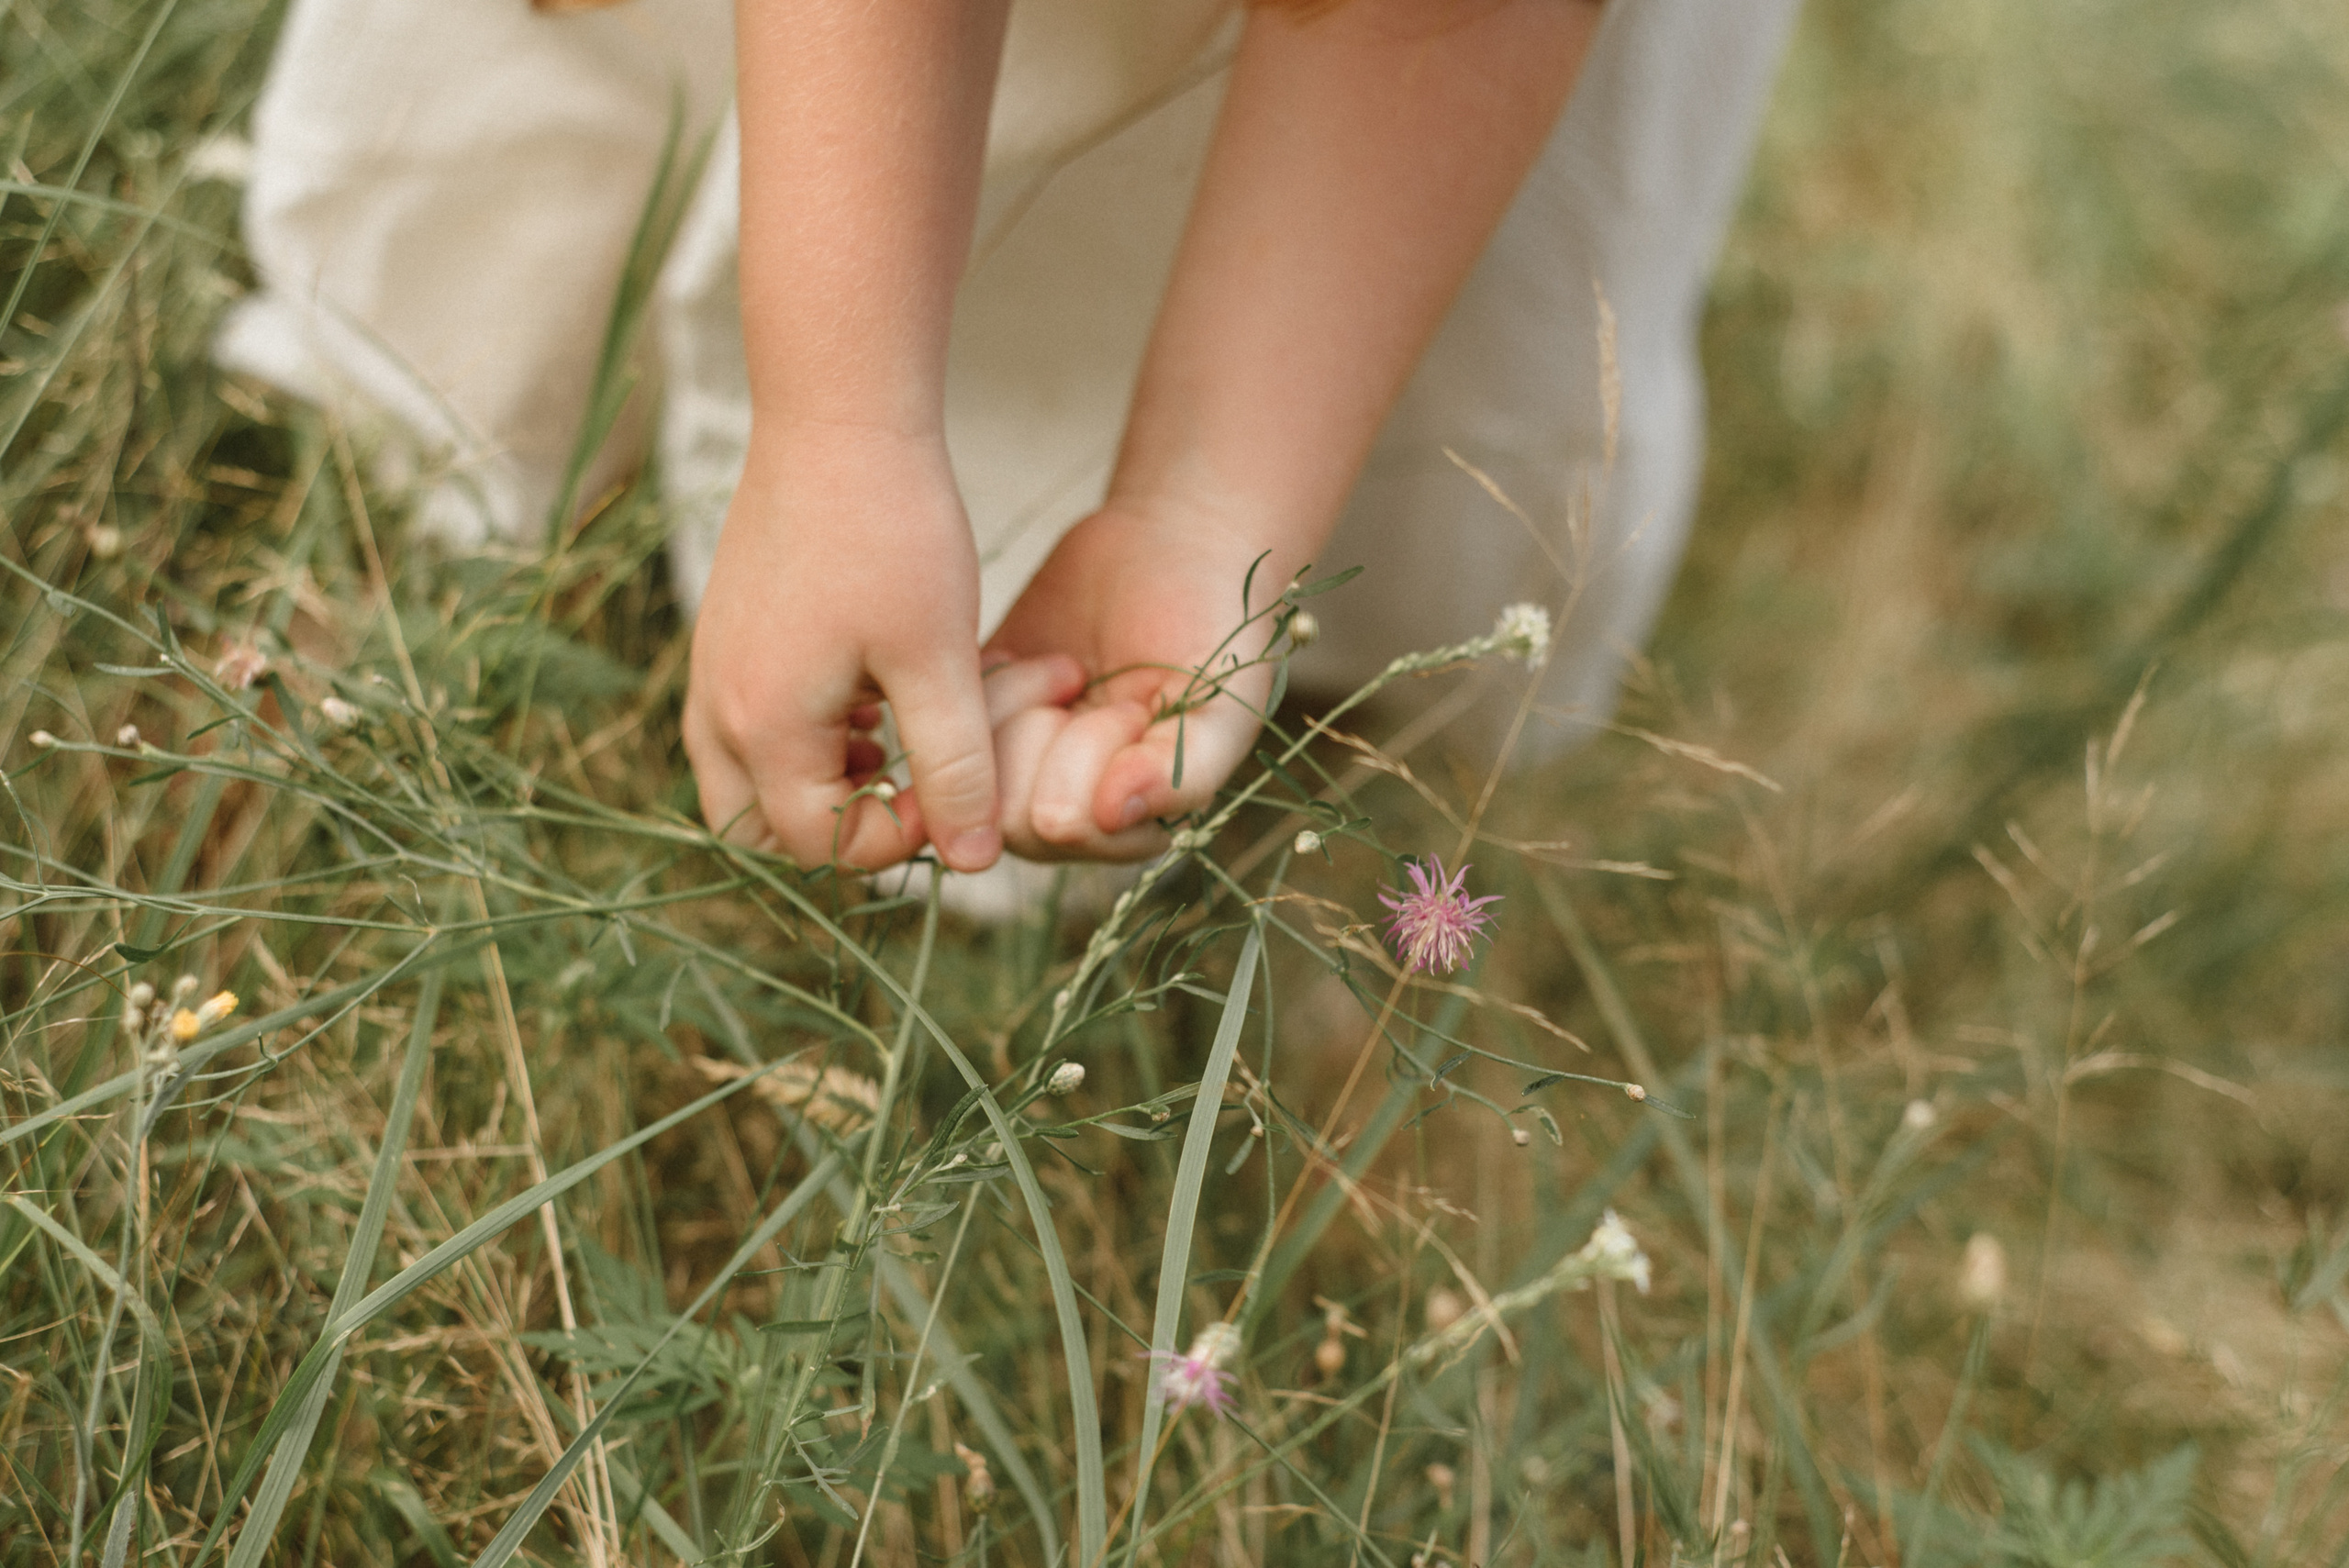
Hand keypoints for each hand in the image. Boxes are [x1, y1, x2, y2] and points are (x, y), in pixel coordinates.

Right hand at [683, 427, 1081, 871]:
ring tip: (897, 732)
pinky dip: (807, 733)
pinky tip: (872, 689)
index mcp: (764, 728)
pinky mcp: (725, 634)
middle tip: (911, 781)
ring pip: (750, 777)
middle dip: (840, 825)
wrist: (838, 417)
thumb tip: (973, 865)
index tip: (955, 787)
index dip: (897, 837)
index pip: (820, 845)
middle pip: (762, 829)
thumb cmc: (894, 533)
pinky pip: (750, 723)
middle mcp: (717, 710)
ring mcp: (712, 669)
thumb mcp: (939, 660)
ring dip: (824, 779)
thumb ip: (956, 768)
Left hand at [985, 501, 1295, 861]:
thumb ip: (1181, 774)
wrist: (1173, 545)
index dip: (1090, 759)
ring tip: (1064, 668)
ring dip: (1013, 702)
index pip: (1063, 828)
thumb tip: (1112, 816)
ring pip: (964, 770)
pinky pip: (938, 721)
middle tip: (1089, 682)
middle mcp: (1069, 812)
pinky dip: (985, 682)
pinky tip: (1024, 661)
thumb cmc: (1210, 628)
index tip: (1133, 708)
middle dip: (1045, 730)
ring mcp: (1018, 765)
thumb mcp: (1221, 705)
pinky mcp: (981, 714)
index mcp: (1130, 826)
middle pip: (1005, 810)